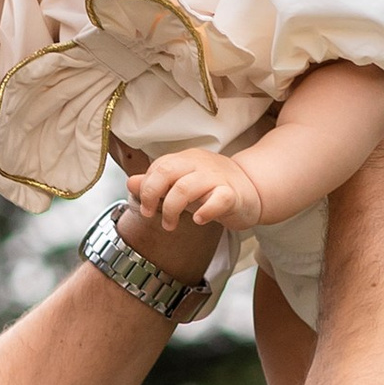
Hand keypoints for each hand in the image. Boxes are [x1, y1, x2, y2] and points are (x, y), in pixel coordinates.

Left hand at [125, 147, 266, 232]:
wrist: (253, 190)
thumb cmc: (213, 189)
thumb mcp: (181, 185)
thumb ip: (157, 184)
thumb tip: (131, 182)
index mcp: (186, 159)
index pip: (158, 167)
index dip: (147, 188)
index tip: (146, 208)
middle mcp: (200, 164)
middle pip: (167, 171)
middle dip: (152, 195)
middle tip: (151, 215)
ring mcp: (217, 178)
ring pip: (186, 187)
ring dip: (172, 209)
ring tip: (170, 225)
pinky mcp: (233, 194)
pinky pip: (218, 199)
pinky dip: (205, 211)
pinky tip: (198, 220)